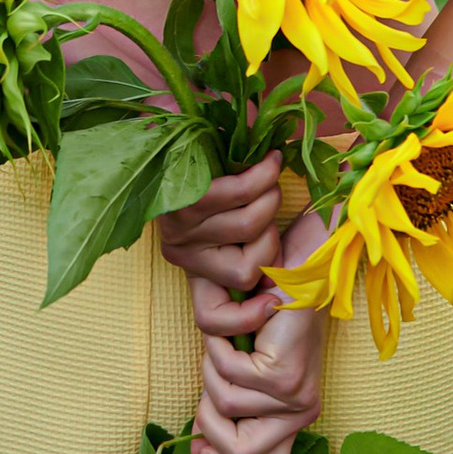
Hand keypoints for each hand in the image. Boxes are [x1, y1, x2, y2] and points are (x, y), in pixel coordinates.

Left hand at [155, 155, 285, 306]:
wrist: (169, 135)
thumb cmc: (208, 180)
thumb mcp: (226, 224)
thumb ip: (253, 247)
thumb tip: (283, 277)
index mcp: (194, 268)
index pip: (213, 317)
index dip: (246, 318)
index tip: (274, 302)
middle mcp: (183, 253)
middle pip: (250, 269)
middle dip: (272, 233)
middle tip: (270, 200)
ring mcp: (179, 226)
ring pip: (250, 228)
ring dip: (270, 197)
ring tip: (267, 176)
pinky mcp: (182, 194)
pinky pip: (238, 193)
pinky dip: (262, 176)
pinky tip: (269, 162)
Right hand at [190, 289, 325, 453]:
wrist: (295, 275)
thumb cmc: (266, 322)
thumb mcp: (242, 376)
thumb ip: (226, 413)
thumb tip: (200, 449)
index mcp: (293, 420)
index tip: (201, 449)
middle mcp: (301, 414)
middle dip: (208, 426)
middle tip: (209, 388)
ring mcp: (294, 397)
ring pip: (223, 407)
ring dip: (210, 372)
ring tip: (225, 346)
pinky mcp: (283, 375)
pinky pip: (227, 376)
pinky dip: (216, 350)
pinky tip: (230, 333)